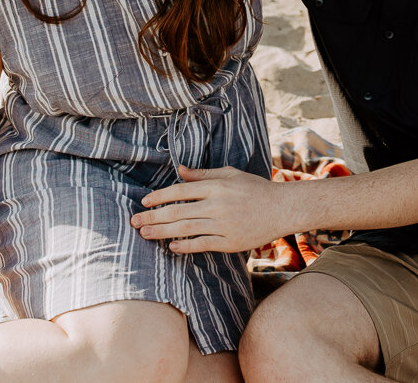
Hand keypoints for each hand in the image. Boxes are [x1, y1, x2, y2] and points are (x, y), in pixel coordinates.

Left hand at [132, 165, 290, 253]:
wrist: (283, 208)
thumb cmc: (256, 189)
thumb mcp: (230, 174)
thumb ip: (204, 174)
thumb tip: (180, 170)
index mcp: (216, 186)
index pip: (180, 191)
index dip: (159, 197)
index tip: (144, 201)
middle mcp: (217, 205)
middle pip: (178, 212)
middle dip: (152, 217)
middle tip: (134, 221)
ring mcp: (224, 225)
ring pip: (186, 229)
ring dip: (162, 232)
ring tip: (145, 234)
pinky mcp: (230, 242)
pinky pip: (203, 244)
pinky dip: (185, 246)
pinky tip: (171, 246)